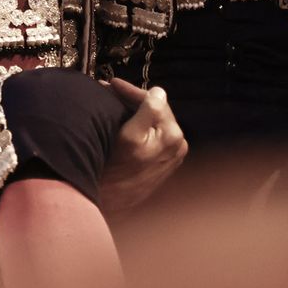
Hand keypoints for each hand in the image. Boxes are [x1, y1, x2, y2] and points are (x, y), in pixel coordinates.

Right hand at [96, 80, 187, 212]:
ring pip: (153, 121)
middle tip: (110, 90)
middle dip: (132, 99)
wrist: (110, 204)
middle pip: (155, 110)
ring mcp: (172, 155)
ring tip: (114, 102)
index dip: (131, 91)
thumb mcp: (129, 136)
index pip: (154, 101)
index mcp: (173, 136)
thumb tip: (158, 91)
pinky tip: (124, 119)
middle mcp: (178, 145)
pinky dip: (139, 124)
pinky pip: (152, 134)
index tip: (113, 84)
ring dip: (135, 110)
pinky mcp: (163, 162)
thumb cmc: (114, 171)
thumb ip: (148, 110)